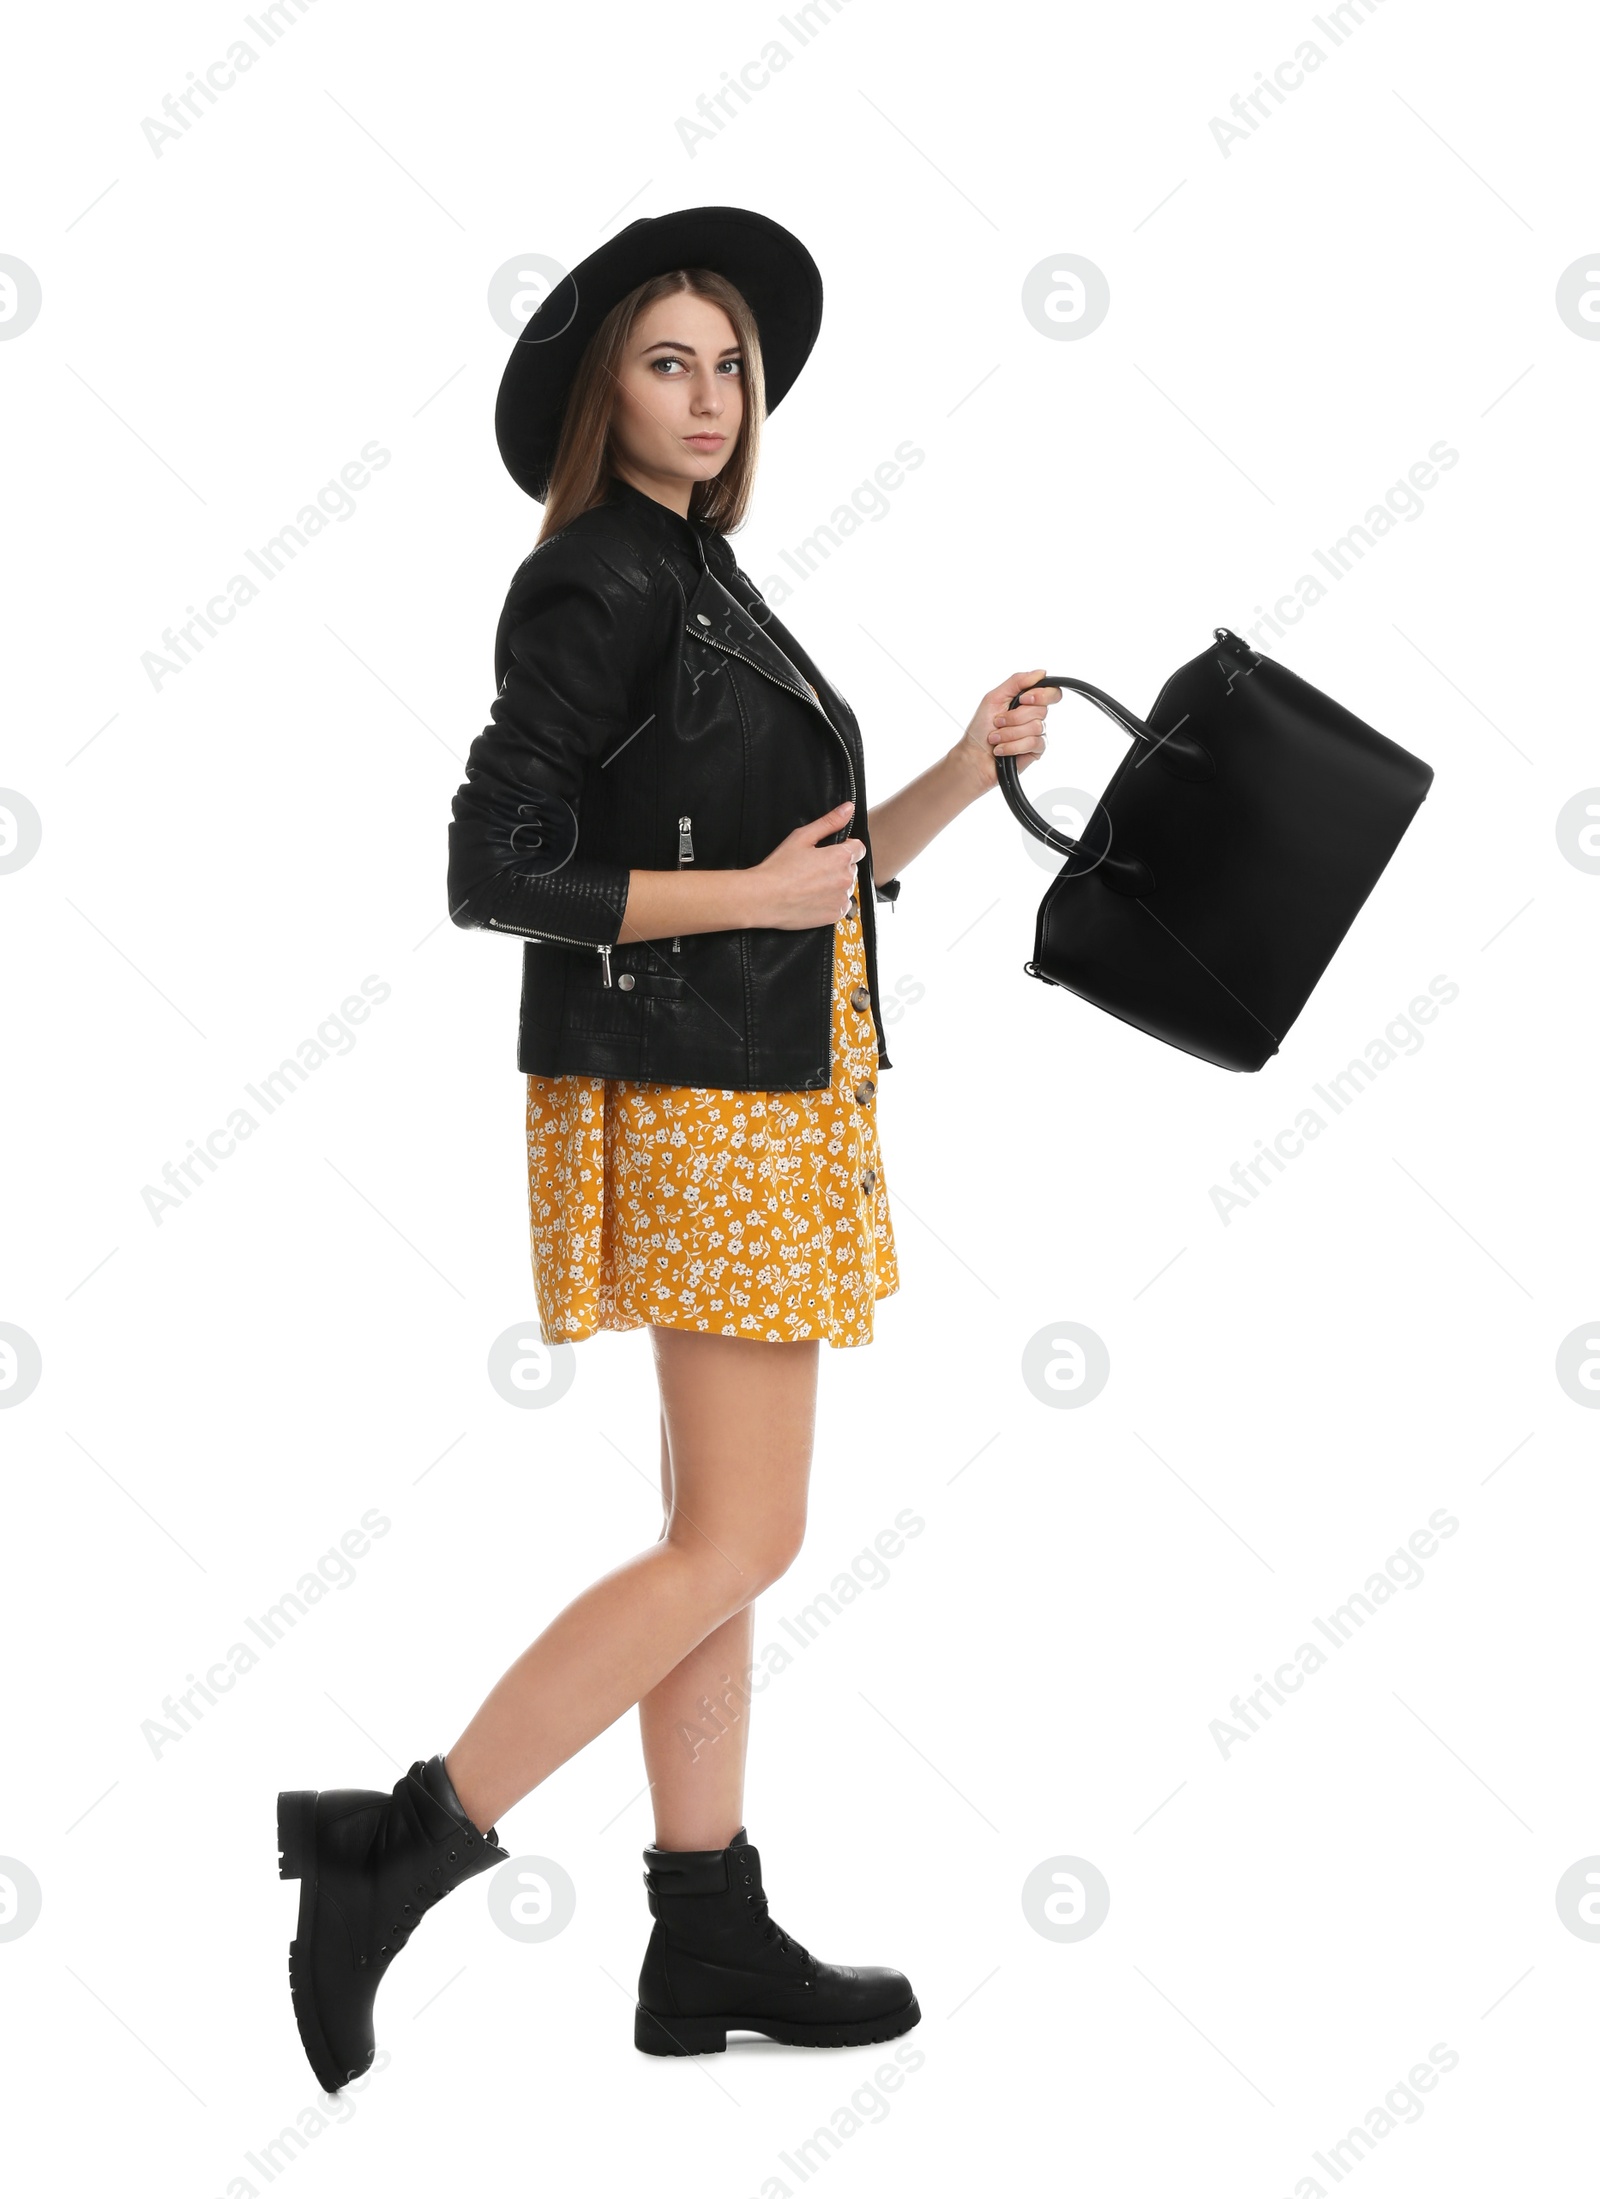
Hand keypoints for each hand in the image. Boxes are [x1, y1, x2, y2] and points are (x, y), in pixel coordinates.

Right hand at [743, 801, 864, 928]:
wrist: (764, 898)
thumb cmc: (779, 867)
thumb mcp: (802, 837)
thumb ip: (829, 822)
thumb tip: (848, 808)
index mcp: (840, 857)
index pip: (859, 848)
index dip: (845, 847)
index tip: (829, 852)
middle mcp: (845, 878)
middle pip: (851, 868)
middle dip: (838, 867)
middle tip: (814, 869)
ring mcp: (841, 898)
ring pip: (846, 888)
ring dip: (835, 885)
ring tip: (811, 885)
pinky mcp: (834, 915)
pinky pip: (841, 906)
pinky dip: (831, 902)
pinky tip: (813, 898)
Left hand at [956, 667, 1061, 790]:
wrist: (974, 756)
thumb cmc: (981, 728)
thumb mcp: (994, 698)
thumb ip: (1017, 682)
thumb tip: (1041, 672)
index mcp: (1027, 701)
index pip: (1050, 692)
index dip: (1041, 694)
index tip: (1023, 700)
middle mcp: (1035, 716)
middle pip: (1041, 710)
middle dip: (1015, 717)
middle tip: (997, 722)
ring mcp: (1037, 733)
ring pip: (1036, 727)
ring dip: (1009, 733)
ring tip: (995, 738)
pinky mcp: (1036, 749)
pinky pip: (1033, 743)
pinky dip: (1013, 746)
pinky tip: (1001, 749)